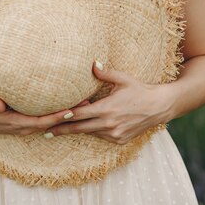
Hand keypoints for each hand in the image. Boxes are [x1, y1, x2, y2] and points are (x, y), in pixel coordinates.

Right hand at [0, 92, 90, 136]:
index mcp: (18, 123)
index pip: (42, 122)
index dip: (57, 117)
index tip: (72, 111)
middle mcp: (26, 127)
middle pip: (52, 123)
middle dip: (69, 115)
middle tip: (86, 103)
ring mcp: (29, 126)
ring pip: (52, 122)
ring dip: (67, 115)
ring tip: (84, 101)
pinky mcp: (30, 122)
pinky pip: (47, 119)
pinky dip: (59, 114)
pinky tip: (71, 105)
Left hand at [44, 62, 171, 143]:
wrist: (159, 106)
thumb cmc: (139, 90)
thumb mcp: (123, 79)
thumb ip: (105, 72)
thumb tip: (92, 63)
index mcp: (107, 109)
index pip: (78, 115)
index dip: (63, 117)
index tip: (49, 118)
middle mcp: (109, 124)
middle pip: (79, 128)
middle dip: (61, 130)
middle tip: (45, 131)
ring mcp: (114, 134)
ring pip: (89, 132)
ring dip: (78, 129)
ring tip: (60, 127)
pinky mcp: (120, 140)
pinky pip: (101, 136)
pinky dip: (93, 130)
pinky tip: (88, 125)